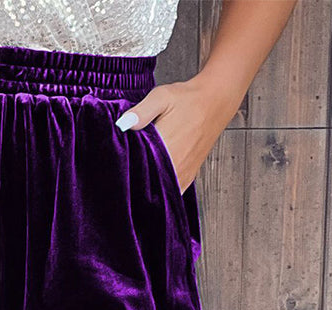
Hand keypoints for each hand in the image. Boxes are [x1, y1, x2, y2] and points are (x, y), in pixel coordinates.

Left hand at [115, 75, 240, 193]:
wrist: (215, 101)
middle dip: (134, 180)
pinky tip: (153, 184)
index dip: (125, 169)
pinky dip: (161, 190)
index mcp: (165, 147)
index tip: (116, 166)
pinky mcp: (189, 176)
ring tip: (137, 179)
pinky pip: (172, 191)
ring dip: (148, 187)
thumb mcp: (161, 96)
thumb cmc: (188, 99)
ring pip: (160, 192)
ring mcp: (183, 173)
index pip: (137, 169)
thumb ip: (141, 112)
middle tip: (124, 173)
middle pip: (147, 184)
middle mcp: (175, 165)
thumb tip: (123, 124)